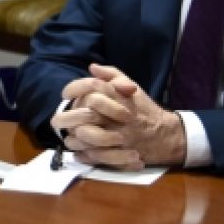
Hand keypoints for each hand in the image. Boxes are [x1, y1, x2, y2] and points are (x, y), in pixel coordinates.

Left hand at [52, 63, 185, 168]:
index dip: (75, 88)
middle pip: (87, 113)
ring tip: (68, 136)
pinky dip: (83, 154)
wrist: (166, 135)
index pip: (94, 88)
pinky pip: (96, 156)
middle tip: (57, 120)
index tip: (65, 94)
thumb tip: (92, 67)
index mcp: (121, 98)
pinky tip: (77, 150)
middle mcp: (119, 116)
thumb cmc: (143, 109)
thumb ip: (112, 75)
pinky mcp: (121, 154)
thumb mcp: (132, 88)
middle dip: (68, 117)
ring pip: (89, 136)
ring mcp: (120, 137)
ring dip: (74, 137)